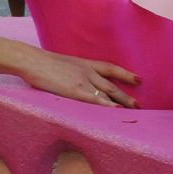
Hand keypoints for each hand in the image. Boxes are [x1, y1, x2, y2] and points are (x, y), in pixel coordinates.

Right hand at [21, 50, 138, 107]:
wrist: (32, 61)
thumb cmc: (42, 63)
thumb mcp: (64, 64)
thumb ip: (73, 72)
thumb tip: (75, 80)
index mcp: (84, 63)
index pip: (111, 68)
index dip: (125, 74)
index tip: (139, 79)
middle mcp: (88, 71)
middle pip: (112, 84)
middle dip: (127, 95)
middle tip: (140, 105)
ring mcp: (82, 81)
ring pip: (108, 92)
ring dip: (122, 103)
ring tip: (134, 112)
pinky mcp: (75, 91)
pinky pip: (95, 99)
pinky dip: (107, 105)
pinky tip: (116, 111)